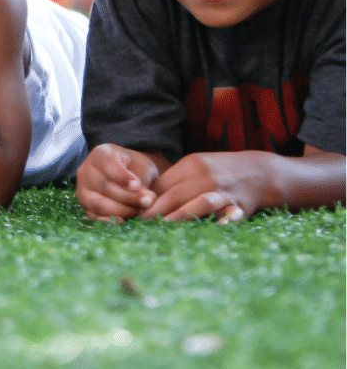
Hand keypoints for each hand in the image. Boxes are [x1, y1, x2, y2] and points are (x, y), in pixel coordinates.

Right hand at [76, 144, 160, 221]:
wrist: (130, 179)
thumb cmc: (136, 169)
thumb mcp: (142, 168)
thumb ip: (143, 182)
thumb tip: (145, 200)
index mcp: (100, 154)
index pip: (107, 164)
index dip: (122, 176)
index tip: (138, 184)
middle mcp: (86, 171)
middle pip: (103, 186)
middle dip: (127, 197)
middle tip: (146, 202)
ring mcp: (82, 189)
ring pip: (97, 203)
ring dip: (121, 210)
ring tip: (139, 210)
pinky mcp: (85, 206)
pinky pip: (94, 217)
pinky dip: (110, 221)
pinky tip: (125, 220)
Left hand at [140, 152, 255, 223]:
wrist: (259, 172)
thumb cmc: (217, 172)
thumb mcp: (194, 168)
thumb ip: (172, 182)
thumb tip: (145, 201)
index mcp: (192, 165)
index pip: (164, 184)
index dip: (148, 200)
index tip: (136, 213)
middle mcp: (207, 177)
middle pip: (177, 194)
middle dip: (157, 211)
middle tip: (142, 224)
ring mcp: (224, 191)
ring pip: (201, 202)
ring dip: (182, 216)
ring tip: (164, 227)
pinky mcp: (241, 206)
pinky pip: (231, 214)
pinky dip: (225, 221)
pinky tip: (215, 228)